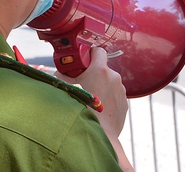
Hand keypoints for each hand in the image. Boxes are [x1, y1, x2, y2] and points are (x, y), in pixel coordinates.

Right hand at [55, 47, 134, 170]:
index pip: (98, 50)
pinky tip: (98, 108)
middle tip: (82, 83)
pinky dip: (107, 99)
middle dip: (94, 73)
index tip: (83, 60)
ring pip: (110, 82)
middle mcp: (114, 77)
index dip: (89, 54)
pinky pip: (115, 96)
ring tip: (90, 99)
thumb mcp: (65, 87)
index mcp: (100, 70)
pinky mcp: (124, 104)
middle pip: (103, 68)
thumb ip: (62, 75)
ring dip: (102, 86)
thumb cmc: (80, 110)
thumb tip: (60, 71)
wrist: (98, 134)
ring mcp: (121, 91)